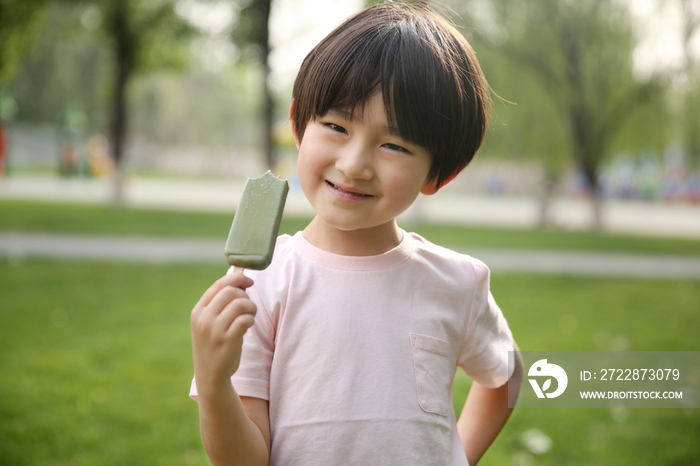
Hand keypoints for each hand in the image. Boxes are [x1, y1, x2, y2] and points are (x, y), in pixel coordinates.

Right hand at [191, 272, 256, 392]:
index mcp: (198, 311)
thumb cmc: (215, 344)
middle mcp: (204, 319)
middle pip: (231, 291)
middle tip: (248, 307)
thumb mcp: (209, 323)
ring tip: (250, 316)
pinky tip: (248, 325)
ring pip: (240, 304)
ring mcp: (214, 330)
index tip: (249, 282)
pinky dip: (251, 319)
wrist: (210, 375)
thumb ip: (221, 303)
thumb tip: (242, 281)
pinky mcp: (227, 341)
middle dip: (245, 295)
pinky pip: (244, 319)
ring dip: (251, 307)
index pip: (219, 284)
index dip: (237, 278)